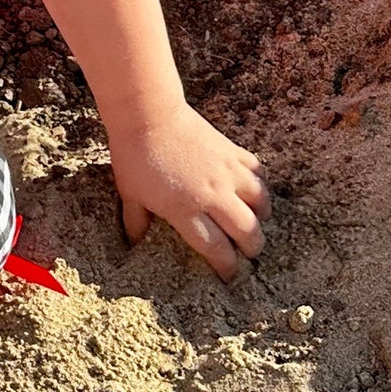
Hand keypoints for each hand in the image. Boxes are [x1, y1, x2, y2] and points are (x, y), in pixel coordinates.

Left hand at [105, 104, 270, 280]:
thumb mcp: (130, 193)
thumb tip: (134, 243)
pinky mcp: (233, 152)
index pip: (216, 249)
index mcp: (186, 211)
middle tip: (249, 252)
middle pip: (247, 232)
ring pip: (260, 204)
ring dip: (260, 218)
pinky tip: (253, 190)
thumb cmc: (134, 156)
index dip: (226, 268)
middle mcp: (213, 196)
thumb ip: (136, 222)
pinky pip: (257, 173)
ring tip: (255, 222)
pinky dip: (259, 185)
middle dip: (252, 248)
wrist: (148, 114)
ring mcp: (227, 173)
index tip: (229, 276)